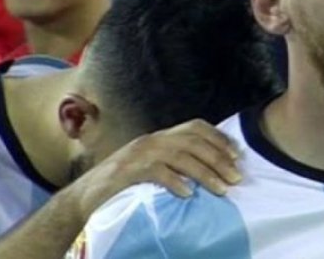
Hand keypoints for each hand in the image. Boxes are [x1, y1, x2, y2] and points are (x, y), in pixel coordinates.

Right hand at [71, 119, 239, 220]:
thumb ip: (175, 161)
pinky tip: (189, 194)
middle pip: (193, 142)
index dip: (219, 138)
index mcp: (160, 136)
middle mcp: (152, 139)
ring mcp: (139, 153)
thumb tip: (209, 168)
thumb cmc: (123, 184)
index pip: (195, 127)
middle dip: (218, 159)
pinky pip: (157, 173)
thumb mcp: (152, 165)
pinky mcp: (128, 171)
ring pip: (180, 157)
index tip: (237, 155)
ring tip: (222, 189)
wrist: (85, 195)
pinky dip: (175, 182)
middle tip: (236, 177)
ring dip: (205, 173)